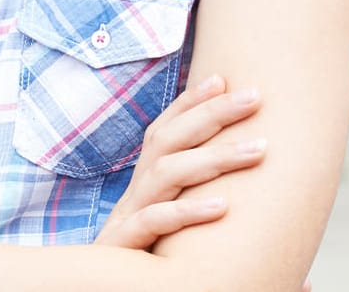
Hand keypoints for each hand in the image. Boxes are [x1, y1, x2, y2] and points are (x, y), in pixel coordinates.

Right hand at [94, 74, 265, 250]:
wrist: (90, 286)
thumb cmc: (137, 259)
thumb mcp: (163, 228)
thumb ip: (195, 213)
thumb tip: (246, 212)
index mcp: (145, 183)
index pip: (165, 130)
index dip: (190, 103)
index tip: (222, 77)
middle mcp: (137, 190)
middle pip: (169, 140)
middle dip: (211, 114)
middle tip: (254, 96)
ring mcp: (130, 213)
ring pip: (168, 173)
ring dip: (214, 158)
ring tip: (258, 151)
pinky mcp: (126, 242)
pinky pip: (157, 222)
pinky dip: (188, 213)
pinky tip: (222, 206)